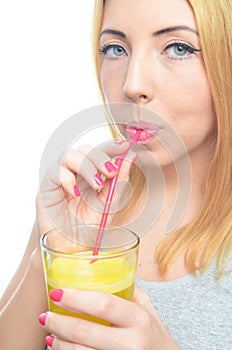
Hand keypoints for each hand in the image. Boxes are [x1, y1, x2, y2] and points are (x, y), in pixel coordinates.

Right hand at [36, 141, 135, 234]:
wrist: (73, 251)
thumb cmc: (89, 228)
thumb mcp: (111, 204)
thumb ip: (119, 182)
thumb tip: (130, 156)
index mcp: (90, 174)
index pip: (99, 151)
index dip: (111, 146)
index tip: (125, 146)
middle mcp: (74, 173)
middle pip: (84, 149)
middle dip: (100, 157)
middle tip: (111, 171)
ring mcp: (59, 180)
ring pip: (68, 155)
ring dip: (86, 165)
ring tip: (97, 184)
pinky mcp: (45, 189)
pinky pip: (53, 172)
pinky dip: (66, 177)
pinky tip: (75, 192)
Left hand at [39, 286, 178, 348]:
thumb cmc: (154, 334)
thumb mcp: (147, 308)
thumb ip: (129, 289)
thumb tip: (102, 267)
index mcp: (139, 318)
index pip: (104, 303)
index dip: (77, 298)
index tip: (57, 292)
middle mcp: (132, 341)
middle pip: (87, 332)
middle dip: (60, 323)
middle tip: (45, 316)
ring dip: (60, 344)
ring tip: (50, 333)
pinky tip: (61, 348)